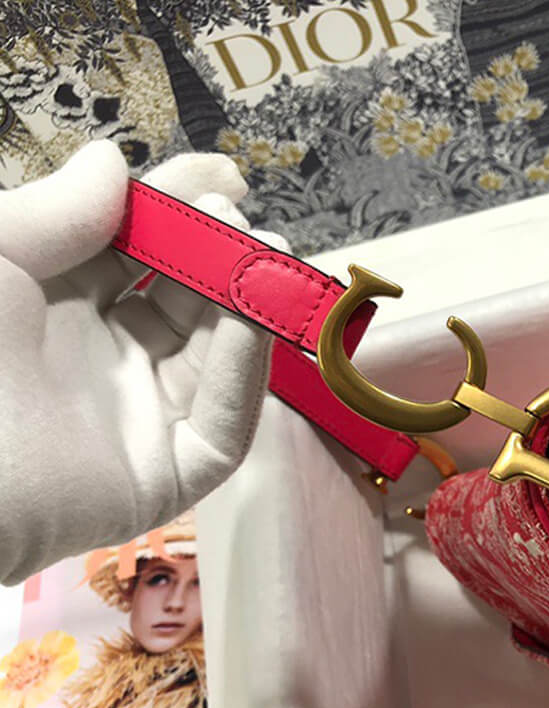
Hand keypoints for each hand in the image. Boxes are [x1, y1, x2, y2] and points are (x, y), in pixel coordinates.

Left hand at [0, 141, 283, 584]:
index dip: (178, 213)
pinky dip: (240, 372)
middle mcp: (105, 362)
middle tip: (246, 218)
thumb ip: (56, 211)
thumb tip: (114, 163)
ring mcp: (141, 421)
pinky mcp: (168, 477)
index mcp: (56, 311)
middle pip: (186, 303)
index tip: (220, 178)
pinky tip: (245, 322)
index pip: (137, 254)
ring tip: (266, 256)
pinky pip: (221, 423)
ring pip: (215, 360)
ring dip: (244, 308)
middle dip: (220, 258)